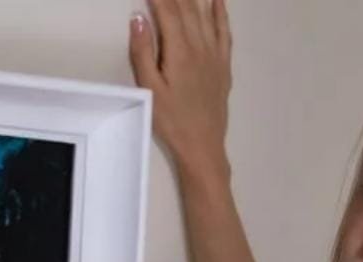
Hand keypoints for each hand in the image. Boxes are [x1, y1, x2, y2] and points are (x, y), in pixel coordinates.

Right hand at [128, 0, 232, 173]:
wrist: (202, 146)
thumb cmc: (172, 122)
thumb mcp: (149, 89)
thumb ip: (143, 52)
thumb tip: (138, 17)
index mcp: (179, 51)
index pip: (167, 9)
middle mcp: (200, 46)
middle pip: (187, 7)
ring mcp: (215, 55)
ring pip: (205, 14)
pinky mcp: (223, 65)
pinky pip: (224, 31)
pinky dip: (220, 12)